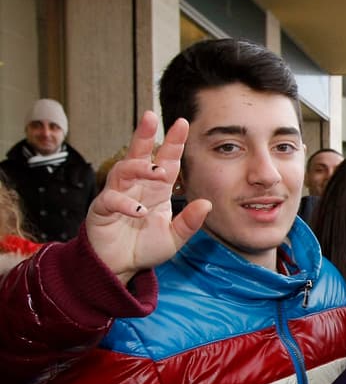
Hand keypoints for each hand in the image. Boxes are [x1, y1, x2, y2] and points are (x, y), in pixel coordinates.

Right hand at [86, 111, 210, 284]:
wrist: (120, 267)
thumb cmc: (144, 248)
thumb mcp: (175, 237)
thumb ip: (190, 222)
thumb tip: (207, 204)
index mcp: (155, 190)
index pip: (166, 161)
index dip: (173, 143)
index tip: (183, 123)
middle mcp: (136, 187)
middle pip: (139, 154)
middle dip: (144, 135)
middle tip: (151, 117)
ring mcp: (117, 195)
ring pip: (123, 170)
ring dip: (140, 168)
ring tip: (158, 173)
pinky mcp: (102, 209)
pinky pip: (111, 199)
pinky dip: (124, 203)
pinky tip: (138, 210)